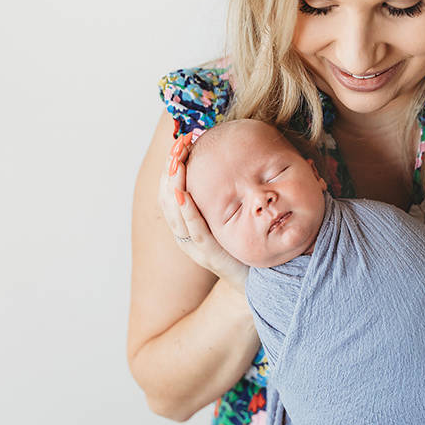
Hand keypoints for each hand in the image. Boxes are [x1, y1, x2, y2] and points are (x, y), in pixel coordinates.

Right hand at [159, 133, 248, 291]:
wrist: (257, 282)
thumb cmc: (243, 244)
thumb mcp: (231, 215)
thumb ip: (227, 191)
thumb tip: (233, 155)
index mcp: (188, 223)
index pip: (170, 189)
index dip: (172, 166)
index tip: (179, 142)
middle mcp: (186, 234)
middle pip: (167, 198)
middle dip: (171, 169)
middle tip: (178, 145)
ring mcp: (195, 247)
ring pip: (175, 213)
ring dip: (174, 185)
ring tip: (178, 162)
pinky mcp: (210, 256)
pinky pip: (194, 232)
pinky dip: (187, 213)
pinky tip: (185, 194)